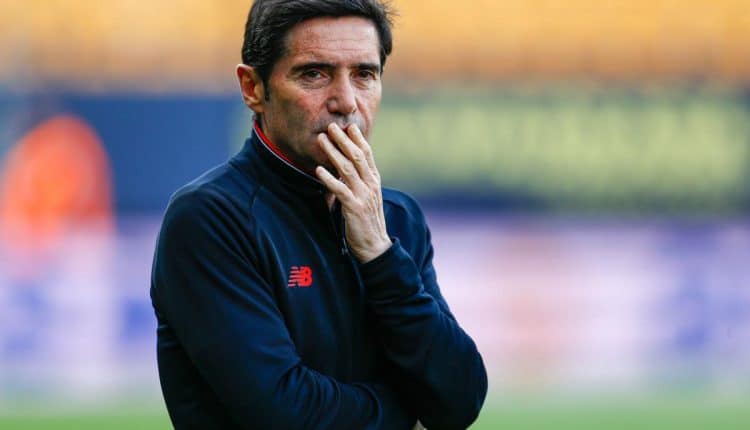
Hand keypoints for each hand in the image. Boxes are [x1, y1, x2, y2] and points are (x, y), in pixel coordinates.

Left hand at [315, 123, 390, 262]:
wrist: (375, 246)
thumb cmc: (367, 221)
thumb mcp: (365, 197)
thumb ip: (356, 182)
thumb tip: (341, 169)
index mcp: (374, 181)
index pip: (367, 155)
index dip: (358, 139)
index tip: (349, 126)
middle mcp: (370, 185)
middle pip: (357, 157)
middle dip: (343, 140)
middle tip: (332, 126)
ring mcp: (363, 196)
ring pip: (347, 169)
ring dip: (333, 152)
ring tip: (322, 140)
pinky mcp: (354, 208)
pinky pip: (340, 190)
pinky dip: (329, 179)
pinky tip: (319, 170)